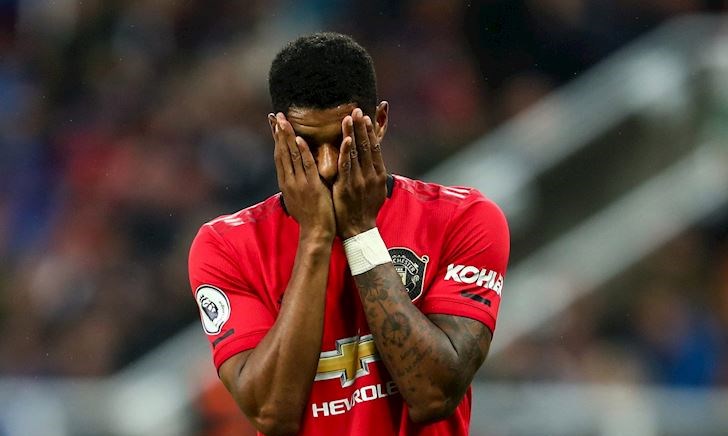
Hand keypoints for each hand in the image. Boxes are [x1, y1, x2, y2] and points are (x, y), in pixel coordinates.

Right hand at [271, 113, 334, 241]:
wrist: (316, 232)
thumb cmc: (311, 217)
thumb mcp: (299, 197)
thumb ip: (297, 182)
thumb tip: (295, 172)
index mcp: (286, 183)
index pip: (279, 156)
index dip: (276, 139)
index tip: (274, 124)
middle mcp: (289, 181)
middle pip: (281, 152)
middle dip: (279, 133)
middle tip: (276, 115)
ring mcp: (299, 184)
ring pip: (291, 156)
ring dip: (287, 137)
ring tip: (283, 121)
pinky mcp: (311, 187)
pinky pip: (306, 166)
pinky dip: (302, 152)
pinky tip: (299, 139)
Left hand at [333, 108, 386, 238]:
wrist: (359, 231)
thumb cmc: (364, 211)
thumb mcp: (375, 190)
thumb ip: (373, 174)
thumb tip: (373, 161)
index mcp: (378, 175)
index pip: (375, 148)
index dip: (371, 132)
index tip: (367, 116)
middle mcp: (371, 175)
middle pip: (367, 146)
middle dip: (362, 127)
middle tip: (357, 109)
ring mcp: (359, 181)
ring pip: (356, 153)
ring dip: (353, 133)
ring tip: (349, 117)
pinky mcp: (347, 187)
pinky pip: (346, 166)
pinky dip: (346, 152)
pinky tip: (345, 139)